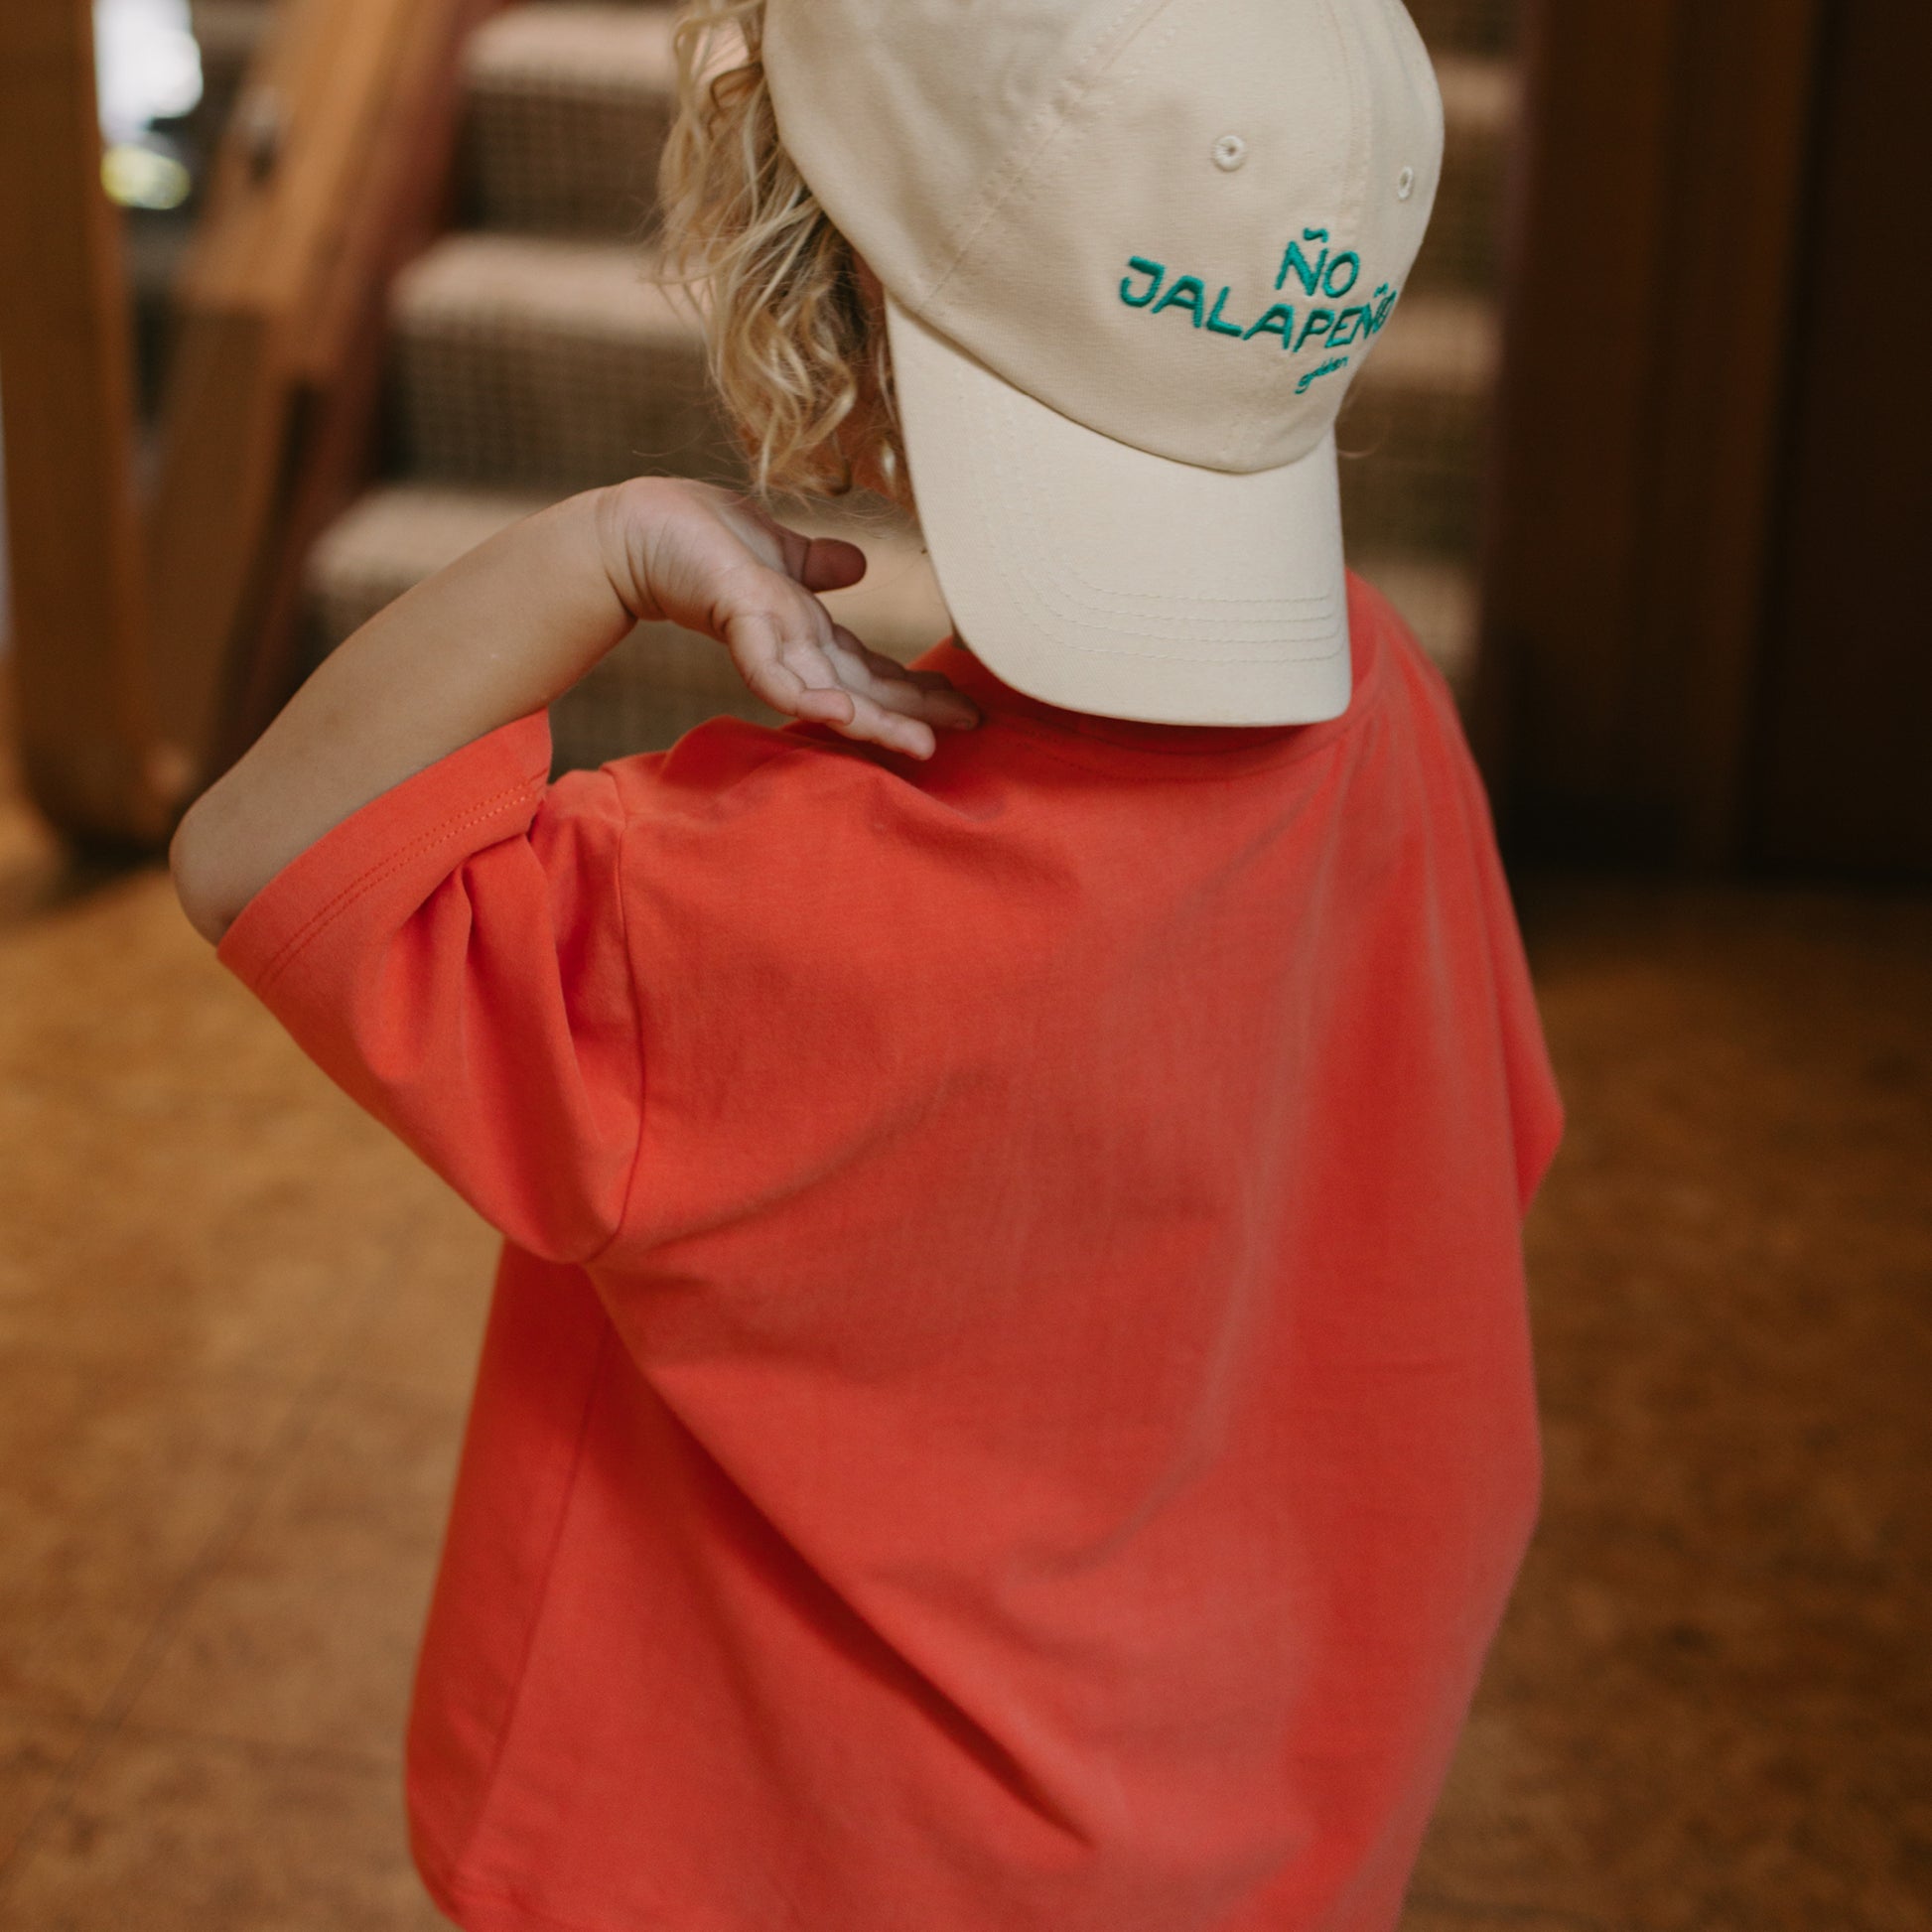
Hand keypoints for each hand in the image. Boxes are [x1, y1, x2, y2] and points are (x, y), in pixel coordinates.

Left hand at [595, 477, 979, 760]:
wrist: (637, 526)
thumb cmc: (698, 536)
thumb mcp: (776, 552)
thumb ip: (816, 566)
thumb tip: (859, 565)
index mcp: (807, 629)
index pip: (871, 666)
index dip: (916, 685)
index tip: (964, 701)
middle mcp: (793, 644)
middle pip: (864, 688)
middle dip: (917, 712)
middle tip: (971, 732)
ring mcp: (767, 639)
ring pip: (831, 690)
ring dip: (878, 721)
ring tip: (924, 746)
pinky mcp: (739, 622)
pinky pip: (776, 670)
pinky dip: (809, 693)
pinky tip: (842, 711)